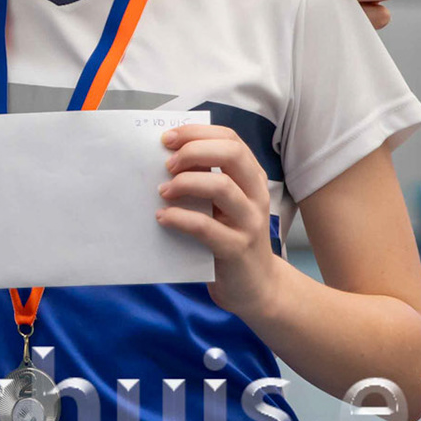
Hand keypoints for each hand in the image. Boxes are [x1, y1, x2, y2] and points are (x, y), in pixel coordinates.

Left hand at [156, 124, 285, 324]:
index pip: (230, 139)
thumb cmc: (231, 237)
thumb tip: (168, 157)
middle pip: (232, 154)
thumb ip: (206, 180)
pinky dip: (180, 218)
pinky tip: (163, 217)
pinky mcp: (236, 249)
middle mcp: (256, 194)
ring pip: (221, 187)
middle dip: (194, 151)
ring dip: (186, 183)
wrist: (257, 287)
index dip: (197, 133)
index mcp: (252, 177)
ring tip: (163, 190)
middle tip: (167, 163)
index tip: (168, 137)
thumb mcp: (225, 205)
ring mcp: (249, 222)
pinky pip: (206, 227)